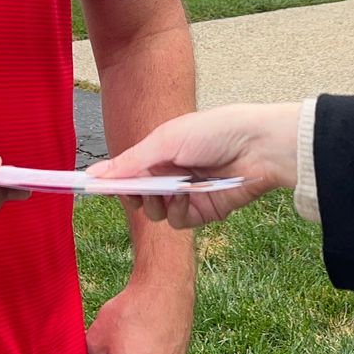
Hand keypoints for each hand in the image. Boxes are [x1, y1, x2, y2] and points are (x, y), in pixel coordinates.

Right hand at [87, 102, 300, 228]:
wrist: (259, 146)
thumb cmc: (215, 131)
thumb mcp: (166, 141)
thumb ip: (130, 162)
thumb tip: (94, 174)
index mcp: (160, 152)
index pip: (127, 172)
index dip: (113, 181)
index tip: (93, 188)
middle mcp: (171, 174)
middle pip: (137, 195)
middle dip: (136, 194)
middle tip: (141, 189)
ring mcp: (187, 194)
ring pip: (155, 212)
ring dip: (158, 203)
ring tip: (173, 188)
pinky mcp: (203, 211)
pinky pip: (177, 222)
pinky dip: (179, 211)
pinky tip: (190, 196)